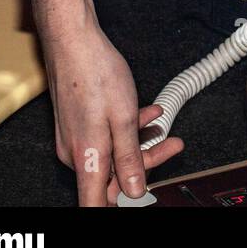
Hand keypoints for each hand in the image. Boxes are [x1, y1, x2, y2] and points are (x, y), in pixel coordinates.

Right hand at [31, 0, 183, 205]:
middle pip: (112, 176)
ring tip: (163, 125)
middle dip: (145, 162)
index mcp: (86, 158)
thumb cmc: (94, 74)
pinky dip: (128, 128)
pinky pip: (106, 136)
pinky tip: (146, 113)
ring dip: (140, 142)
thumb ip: (129, 158)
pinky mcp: (79, 124)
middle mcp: (75, 153)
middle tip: (171, 145)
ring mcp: (76, 138)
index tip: (136, 201)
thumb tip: (133, 190)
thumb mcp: (124, 119)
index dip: (118, 206)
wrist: (74, 41)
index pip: (96, 203)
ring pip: (113, 152)